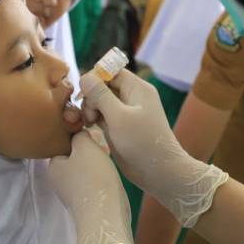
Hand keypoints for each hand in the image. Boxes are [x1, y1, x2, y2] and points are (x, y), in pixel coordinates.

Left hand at [48, 131, 138, 243]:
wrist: (105, 215)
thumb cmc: (93, 178)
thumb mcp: (85, 147)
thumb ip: (80, 135)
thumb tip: (80, 135)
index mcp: (53, 166)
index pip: (63, 144)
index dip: (78, 138)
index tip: (93, 136)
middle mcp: (58, 181)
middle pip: (75, 157)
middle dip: (90, 151)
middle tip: (103, 147)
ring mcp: (72, 193)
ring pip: (85, 169)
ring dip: (97, 164)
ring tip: (109, 160)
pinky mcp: (86, 202)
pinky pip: (93, 182)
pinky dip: (101, 177)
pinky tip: (111, 176)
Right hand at [80, 70, 228, 226]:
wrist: (159, 172)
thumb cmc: (142, 143)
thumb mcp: (119, 116)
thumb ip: (101, 95)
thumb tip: (85, 76)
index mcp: (137, 88)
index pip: (111, 71)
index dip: (95, 79)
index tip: (84, 93)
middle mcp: (132, 97)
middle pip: (104, 86)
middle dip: (91, 97)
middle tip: (88, 115)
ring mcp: (126, 113)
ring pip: (101, 101)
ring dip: (90, 109)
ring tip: (89, 123)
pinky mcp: (120, 127)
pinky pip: (102, 115)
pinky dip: (94, 119)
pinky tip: (89, 127)